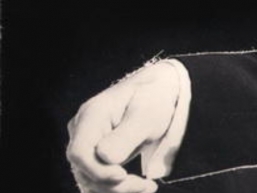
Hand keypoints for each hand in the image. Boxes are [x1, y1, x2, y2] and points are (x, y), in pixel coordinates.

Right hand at [66, 62, 179, 192]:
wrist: (157, 92)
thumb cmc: (153, 98)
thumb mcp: (147, 114)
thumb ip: (126, 135)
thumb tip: (105, 157)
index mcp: (92, 114)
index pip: (79, 152)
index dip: (97, 170)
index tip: (123, 176)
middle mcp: (81, 129)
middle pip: (83, 169)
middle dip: (113, 184)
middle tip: (146, 186)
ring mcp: (85, 143)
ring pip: (89, 178)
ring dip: (116, 189)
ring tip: (147, 187)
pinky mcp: (93, 156)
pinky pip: (97, 178)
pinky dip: (116, 187)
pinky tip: (141, 186)